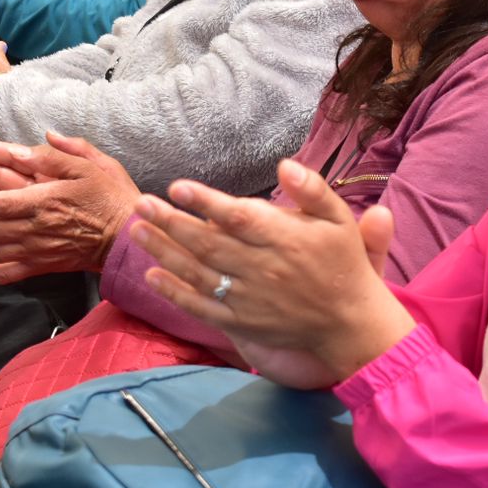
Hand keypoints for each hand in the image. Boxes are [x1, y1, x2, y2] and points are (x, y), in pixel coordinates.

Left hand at [0, 132, 140, 283]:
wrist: (129, 240)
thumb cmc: (113, 199)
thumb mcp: (94, 165)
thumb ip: (64, 152)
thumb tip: (39, 137)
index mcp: (47, 202)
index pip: (2, 202)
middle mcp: (37, 230)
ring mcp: (37, 251)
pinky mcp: (42, 266)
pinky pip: (7, 274)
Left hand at [129, 159, 413, 388]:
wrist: (350, 322)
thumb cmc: (343, 264)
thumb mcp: (339, 219)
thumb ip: (313, 190)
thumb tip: (283, 164)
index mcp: (284, 239)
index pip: (237, 217)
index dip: (205, 202)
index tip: (177, 187)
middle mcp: (262, 268)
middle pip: (208, 243)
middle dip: (170, 222)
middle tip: (141, 203)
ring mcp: (249, 298)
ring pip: (197, 273)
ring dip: (164, 251)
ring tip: (137, 230)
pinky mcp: (242, 322)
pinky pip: (201, 308)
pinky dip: (175, 293)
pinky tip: (152, 275)